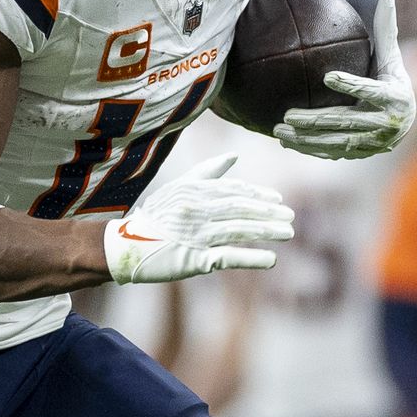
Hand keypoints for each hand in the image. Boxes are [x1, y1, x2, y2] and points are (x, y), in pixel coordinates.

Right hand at [104, 153, 295, 284]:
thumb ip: (207, 172)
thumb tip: (234, 157)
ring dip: (267, 232)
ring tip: (289, 234)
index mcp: (193, 191)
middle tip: (291, 216)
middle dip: (268, 213)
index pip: (233, 190)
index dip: (258, 195)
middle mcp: (196, 210)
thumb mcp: (178, 188)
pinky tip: (271, 259)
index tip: (278, 200)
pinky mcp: (194, 259)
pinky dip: (252, 257)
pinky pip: (229, 257)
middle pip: (240, 209)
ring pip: (238, 230)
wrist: (125, 246)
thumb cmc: (156, 216)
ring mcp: (195, 235)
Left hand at [274, 0, 415, 159]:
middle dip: (316, 120)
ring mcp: (373, 143)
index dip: (351, 85)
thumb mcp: (393, 59)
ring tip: (279, 129)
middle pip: (347, 122)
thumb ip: (387, 31)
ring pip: (335, 142)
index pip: (371, 90)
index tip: (327, 77)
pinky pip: (332, 152)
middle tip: (288, 114)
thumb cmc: (393, 83)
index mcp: (395, 98)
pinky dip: (309, 148)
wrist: (405, 122)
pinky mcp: (360, 154)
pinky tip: (286, 141)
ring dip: (306, 138)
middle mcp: (386, 124)